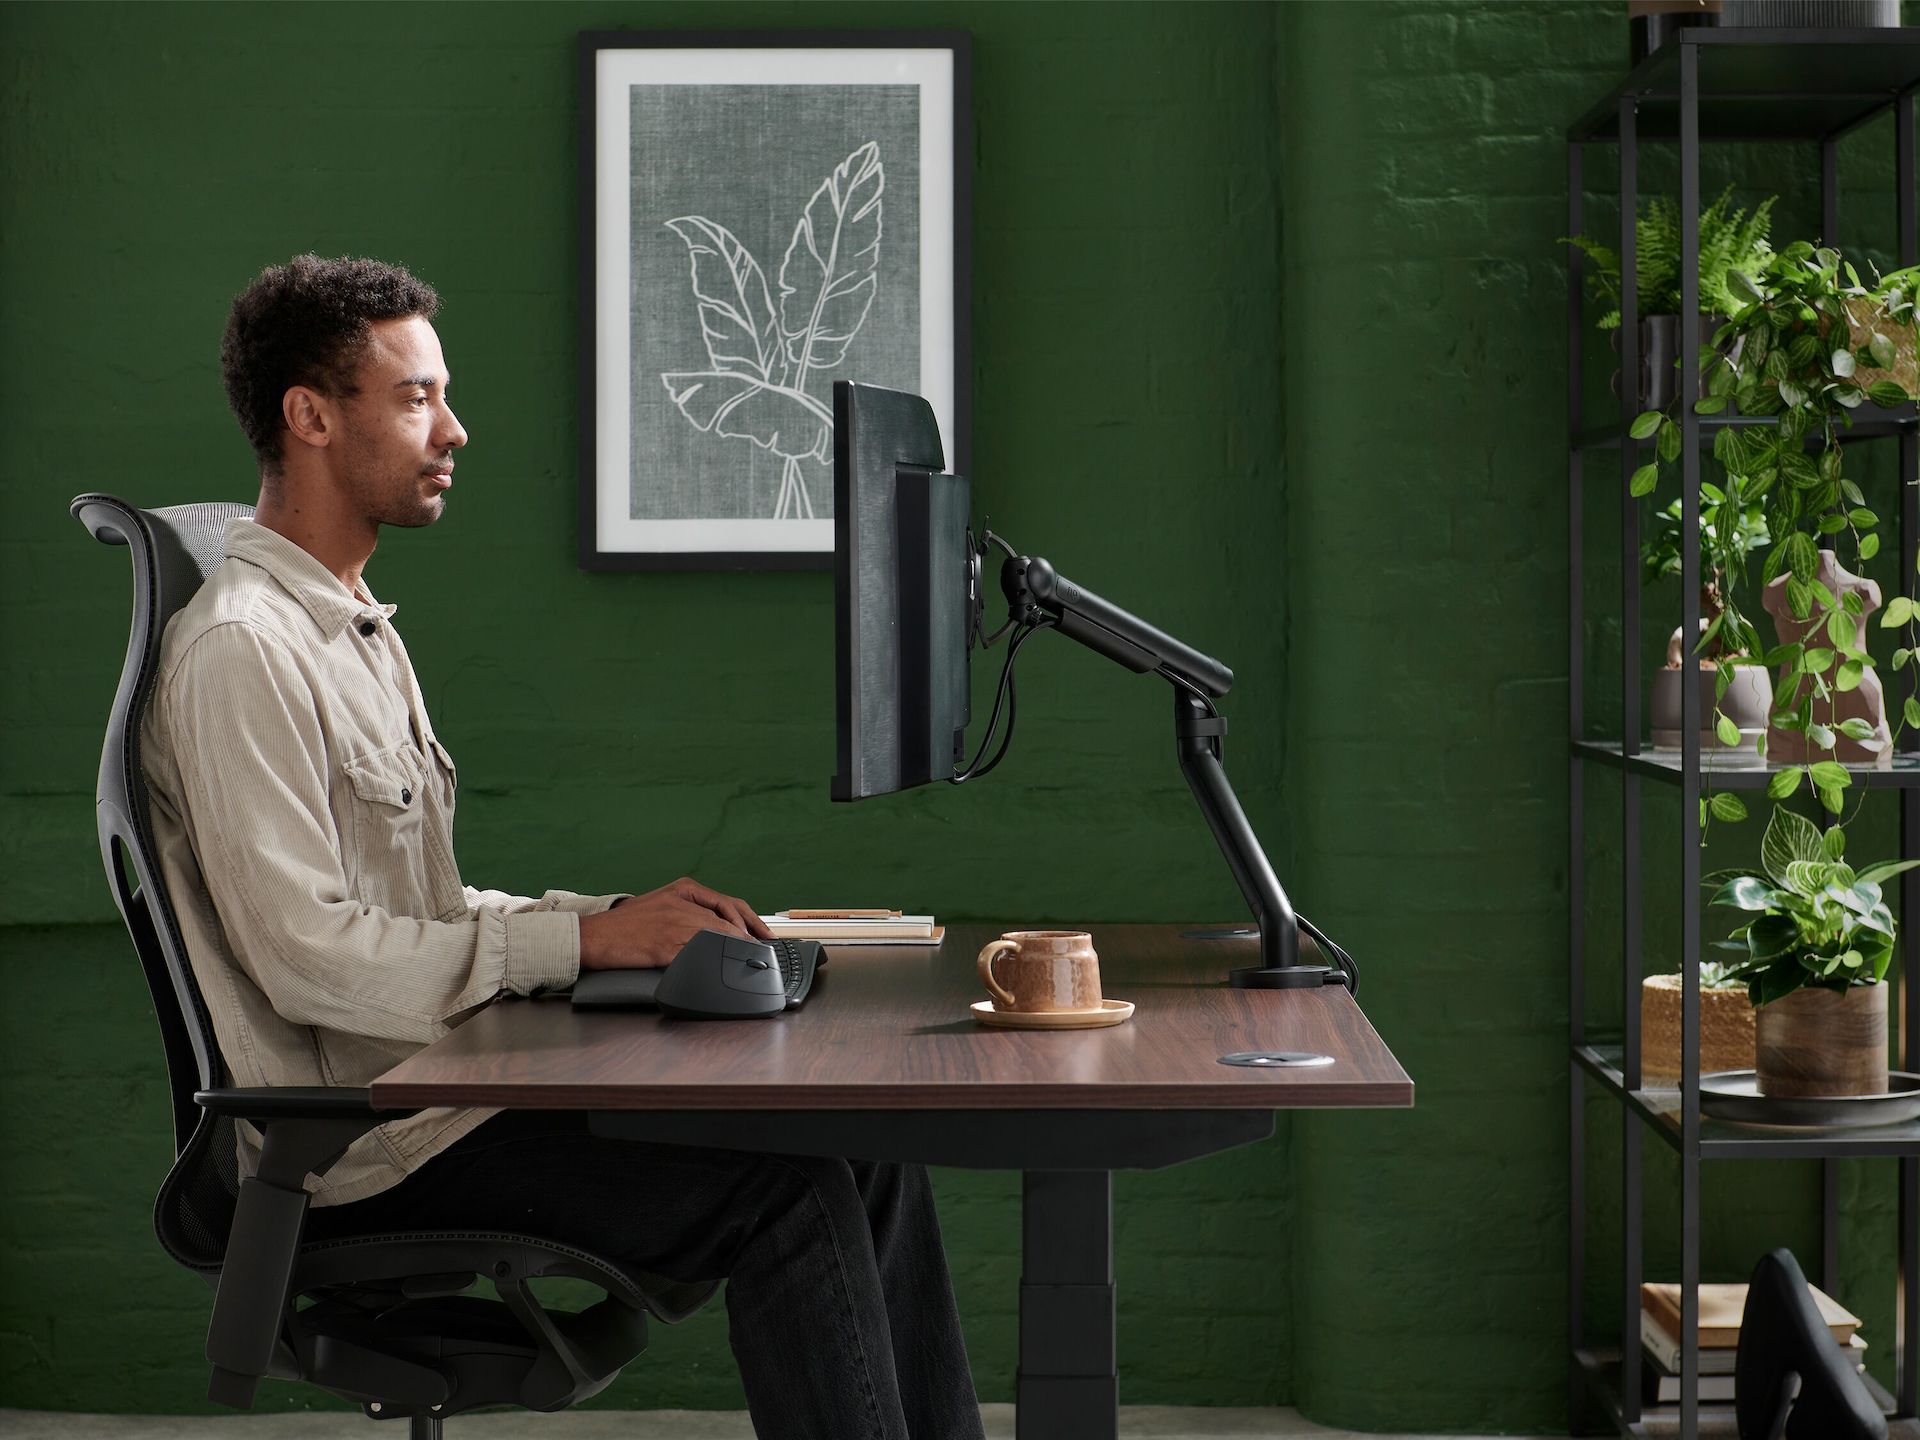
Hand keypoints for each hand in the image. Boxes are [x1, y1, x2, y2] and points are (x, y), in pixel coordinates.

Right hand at [577, 876, 774, 970]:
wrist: (595, 935)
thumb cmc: (626, 924)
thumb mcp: (661, 904)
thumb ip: (690, 910)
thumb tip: (722, 928)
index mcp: (683, 889)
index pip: (729, 904)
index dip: (751, 922)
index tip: (765, 935)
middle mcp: (682, 903)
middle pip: (728, 921)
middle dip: (749, 939)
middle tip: (762, 953)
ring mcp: (674, 924)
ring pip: (717, 937)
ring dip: (735, 951)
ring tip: (747, 963)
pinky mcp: (665, 946)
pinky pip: (698, 954)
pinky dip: (714, 962)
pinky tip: (722, 969)